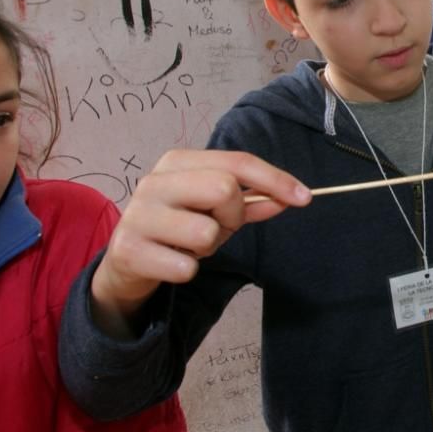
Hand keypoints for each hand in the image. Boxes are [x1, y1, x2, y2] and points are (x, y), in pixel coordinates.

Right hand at [91, 149, 310, 333]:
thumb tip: (293, 196)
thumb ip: (253, 201)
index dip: (275, 179)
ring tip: (189, 246)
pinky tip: (171, 262)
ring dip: (208, 247)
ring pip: (205, 232)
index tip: (305, 197)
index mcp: (177, 161)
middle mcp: (154, 181)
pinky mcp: (128, 250)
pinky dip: (188, 270)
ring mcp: (138, 215)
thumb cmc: (178, 228)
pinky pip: (186, 267)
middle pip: (223, 189)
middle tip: (216, 227)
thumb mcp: (216, 210)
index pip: (237, 162)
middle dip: (232, 216)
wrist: (127, 260)